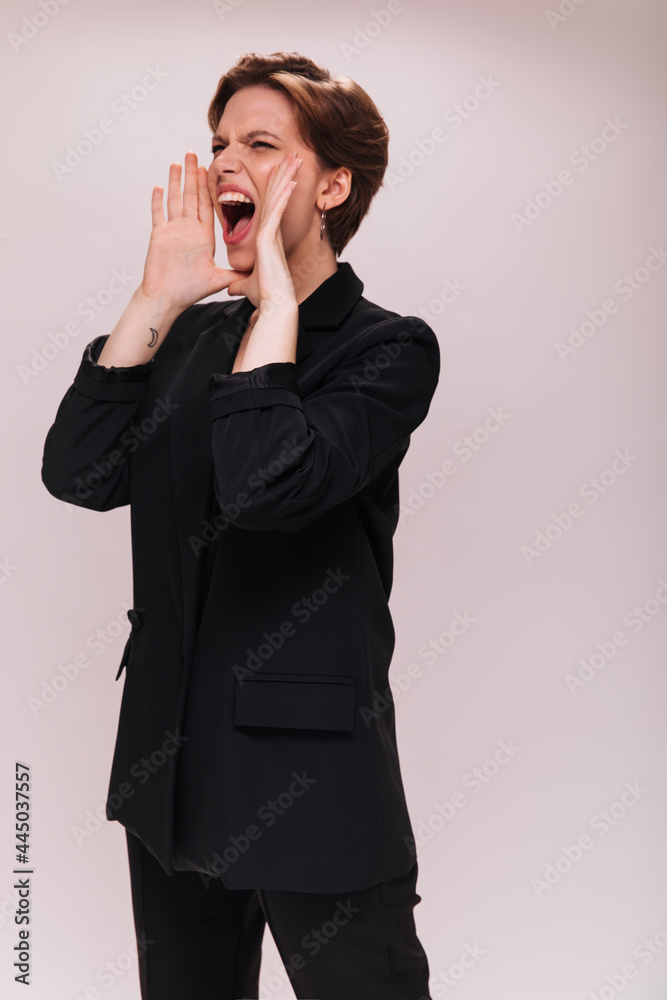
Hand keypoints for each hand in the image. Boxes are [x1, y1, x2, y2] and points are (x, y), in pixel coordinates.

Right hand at [141, 151, 251, 311]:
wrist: (167, 300)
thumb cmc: (189, 292)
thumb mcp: (218, 279)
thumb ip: (235, 274)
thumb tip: (257, 274)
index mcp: (203, 236)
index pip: (207, 205)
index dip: (209, 187)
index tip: (210, 170)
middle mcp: (188, 230)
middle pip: (191, 196)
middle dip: (193, 175)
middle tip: (194, 154)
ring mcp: (172, 231)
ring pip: (174, 200)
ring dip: (176, 181)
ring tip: (178, 162)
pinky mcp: (158, 236)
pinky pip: (158, 214)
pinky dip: (157, 201)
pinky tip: (159, 186)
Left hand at [226, 151, 301, 312]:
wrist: (273, 303)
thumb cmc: (265, 296)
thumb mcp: (246, 286)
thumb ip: (238, 283)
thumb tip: (232, 287)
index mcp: (266, 239)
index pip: (268, 208)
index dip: (273, 190)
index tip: (278, 175)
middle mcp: (271, 233)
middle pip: (276, 197)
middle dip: (283, 177)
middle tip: (291, 158)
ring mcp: (273, 233)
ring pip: (278, 199)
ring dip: (286, 178)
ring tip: (293, 160)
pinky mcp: (271, 236)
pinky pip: (277, 211)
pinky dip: (283, 195)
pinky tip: (289, 181)